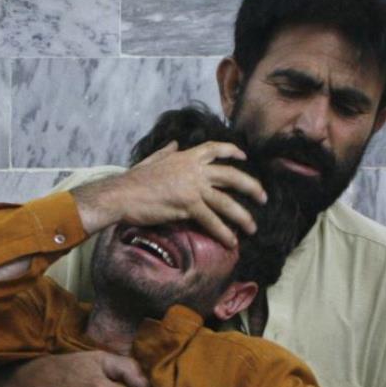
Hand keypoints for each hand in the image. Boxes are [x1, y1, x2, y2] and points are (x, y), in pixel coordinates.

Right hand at [72, 140, 266, 246]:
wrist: (121, 194)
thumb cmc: (132, 180)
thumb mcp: (152, 160)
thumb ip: (166, 152)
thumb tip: (174, 145)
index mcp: (185, 157)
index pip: (215, 149)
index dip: (232, 152)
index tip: (244, 159)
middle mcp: (194, 170)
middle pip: (231, 176)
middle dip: (251, 187)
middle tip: (263, 197)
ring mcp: (193, 188)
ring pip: (226, 202)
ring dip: (243, 216)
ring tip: (252, 227)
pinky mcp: (188, 206)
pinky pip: (211, 220)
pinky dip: (223, 232)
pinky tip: (231, 241)